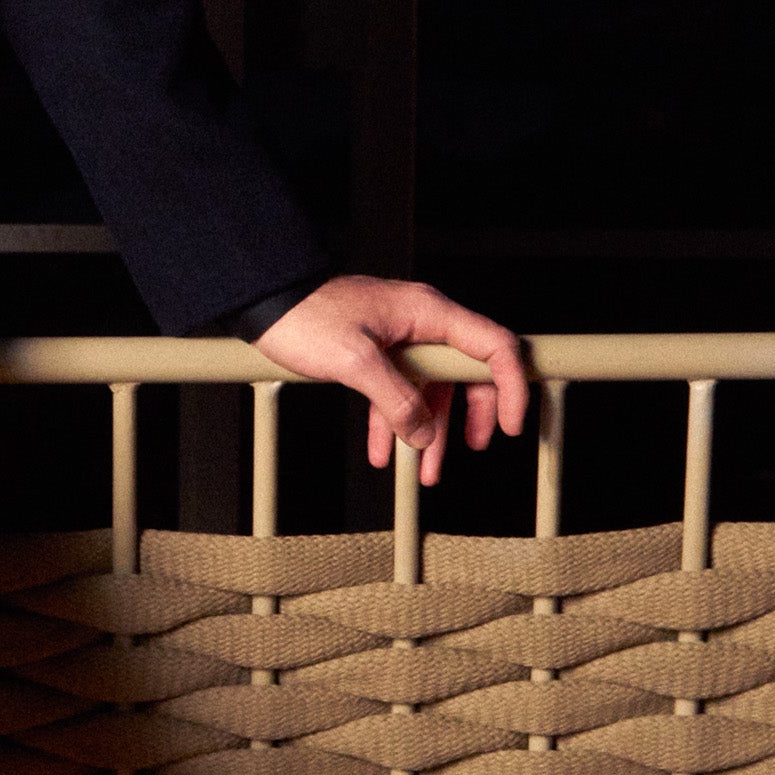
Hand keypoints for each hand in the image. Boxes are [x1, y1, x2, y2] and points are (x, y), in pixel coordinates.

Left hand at [250, 275, 530, 476]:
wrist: (263, 302)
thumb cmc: (305, 316)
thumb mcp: (354, 361)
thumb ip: (395, 399)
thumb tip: (423, 436)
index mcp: (429, 313)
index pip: (492, 347)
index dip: (511, 387)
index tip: (512, 426)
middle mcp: (422, 323)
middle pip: (467, 372)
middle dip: (471, 416)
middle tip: (472, 449)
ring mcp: (400, 337)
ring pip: (430, 388)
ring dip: (427, 431)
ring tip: (422, 472)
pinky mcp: (377, 352)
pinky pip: (398, 390)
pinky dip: (393, 421)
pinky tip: (383, 453)